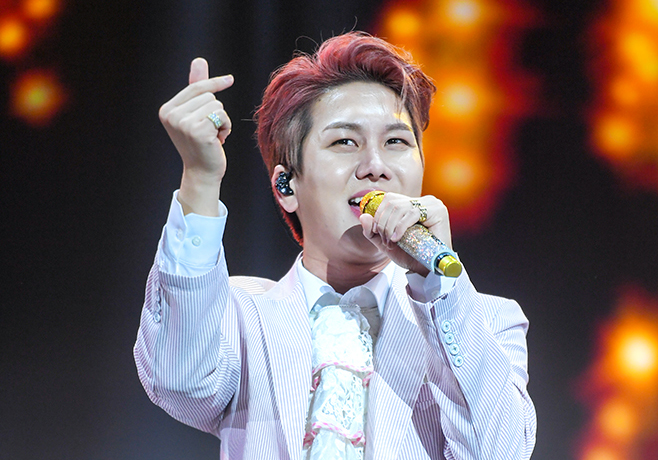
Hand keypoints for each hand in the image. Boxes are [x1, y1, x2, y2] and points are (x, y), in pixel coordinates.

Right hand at [158, 58, 233, 214]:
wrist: (203, 172)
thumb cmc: (202, 144)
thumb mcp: (196, 113)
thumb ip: (197, 87)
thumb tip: (199, 60)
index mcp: (167, 110)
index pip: (196, 88)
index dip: (214, 83)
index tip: (230, 79)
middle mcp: (172, 116)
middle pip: (209, 96)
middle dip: (216, 112)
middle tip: (209, 131)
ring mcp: (183, 123)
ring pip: (217, 105)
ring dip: (221, 120)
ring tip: (212, 136)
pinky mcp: (198, 131)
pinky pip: (222, 116)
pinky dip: (226, 127)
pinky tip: (217, 141)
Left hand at [359, 193, 451, 275]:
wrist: (425, 269)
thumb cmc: (409, 255)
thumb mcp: (384, 241)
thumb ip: (372, 230)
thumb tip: (363, 216)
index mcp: (411, 204)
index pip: (388, 199)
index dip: (378, 214)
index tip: (376, 231)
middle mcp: (422, 200)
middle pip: (392, 203)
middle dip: (383, 223)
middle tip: (385, 241)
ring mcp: (431, 204)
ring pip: (400, 207)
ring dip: (390, 226)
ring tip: (391, 242)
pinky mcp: (437, 211)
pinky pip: (412, 213)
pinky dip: (400, 226)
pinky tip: (397, 238)